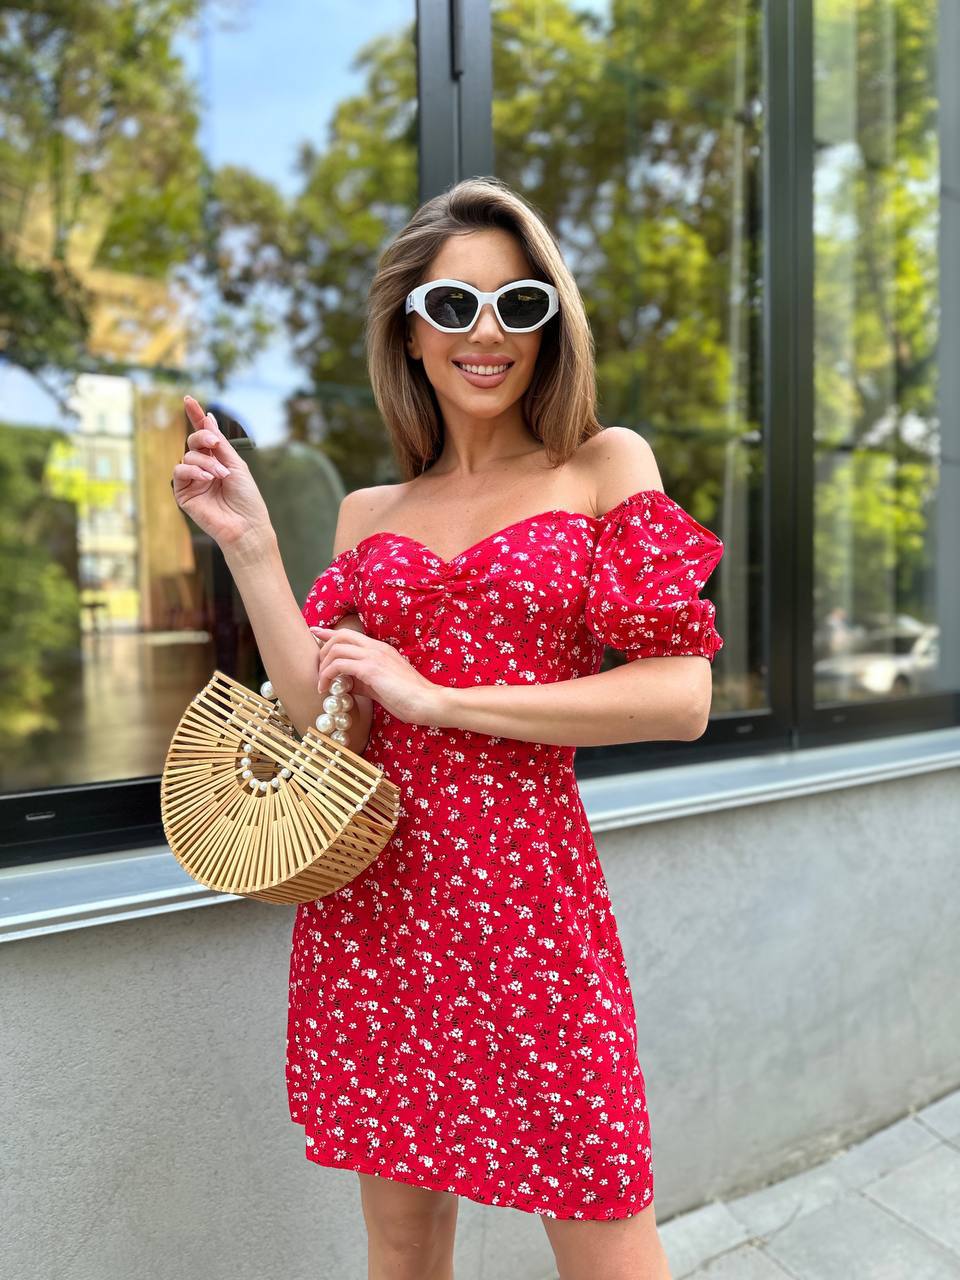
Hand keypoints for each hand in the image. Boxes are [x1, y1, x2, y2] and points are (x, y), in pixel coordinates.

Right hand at [172, 396, 272, 546]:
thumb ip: (219, 443)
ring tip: (221, 475)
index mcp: (218, 460)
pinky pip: (179, 473)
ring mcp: (193, 481)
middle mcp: (203, 469)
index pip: (203, 436)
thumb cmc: (247, 498)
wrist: (246, 526)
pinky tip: (206, 478)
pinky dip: (193, 472)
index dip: (196, 417)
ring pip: (188, 457)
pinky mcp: (184, 494)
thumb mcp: (236, 464)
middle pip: (193, 442)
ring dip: (205, 463)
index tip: (189, 399)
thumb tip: (209, 418)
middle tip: (214, 443)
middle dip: (202, 437)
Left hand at [310, 626, 448, 726]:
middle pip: (340, 636)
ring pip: (337, 648)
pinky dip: (328, 675)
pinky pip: (340, 665)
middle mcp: (376, 648)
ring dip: (323, 666)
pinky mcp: (371, 669)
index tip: (313, 632)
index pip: (349, 633)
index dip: (328, 632)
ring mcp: (374, 656)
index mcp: (379, 649)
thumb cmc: (408, 697)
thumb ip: (362, 681)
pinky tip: (327, 689)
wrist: (427, 702)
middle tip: (318, 671)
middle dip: (322, 651)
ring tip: (321, 684)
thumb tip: (344, 683)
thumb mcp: (380, 686)